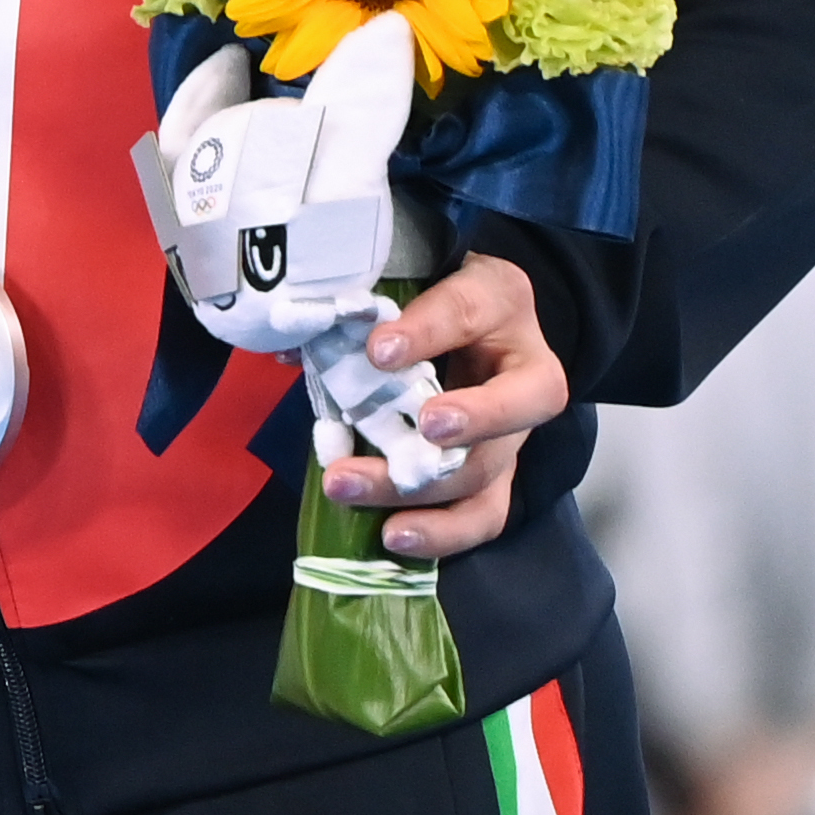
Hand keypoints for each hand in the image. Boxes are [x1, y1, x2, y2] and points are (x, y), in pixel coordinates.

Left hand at [333, 251, 568, 555]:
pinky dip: (442, 532)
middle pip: (503, 409)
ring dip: (420, 490)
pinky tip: (392, 536)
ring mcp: (517, 431)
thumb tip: (290, 348)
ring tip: (355, 489)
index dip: (426, 333)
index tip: (378, 350)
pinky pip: (484, 513)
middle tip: (410, 434)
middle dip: (452, 430)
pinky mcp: (500, 473)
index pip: (465, 310)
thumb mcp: (408, 277)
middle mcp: (524, 371)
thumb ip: (359, 308)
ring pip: (487, 470)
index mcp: (498, 300)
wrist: (481, 319)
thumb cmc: (432, 292)